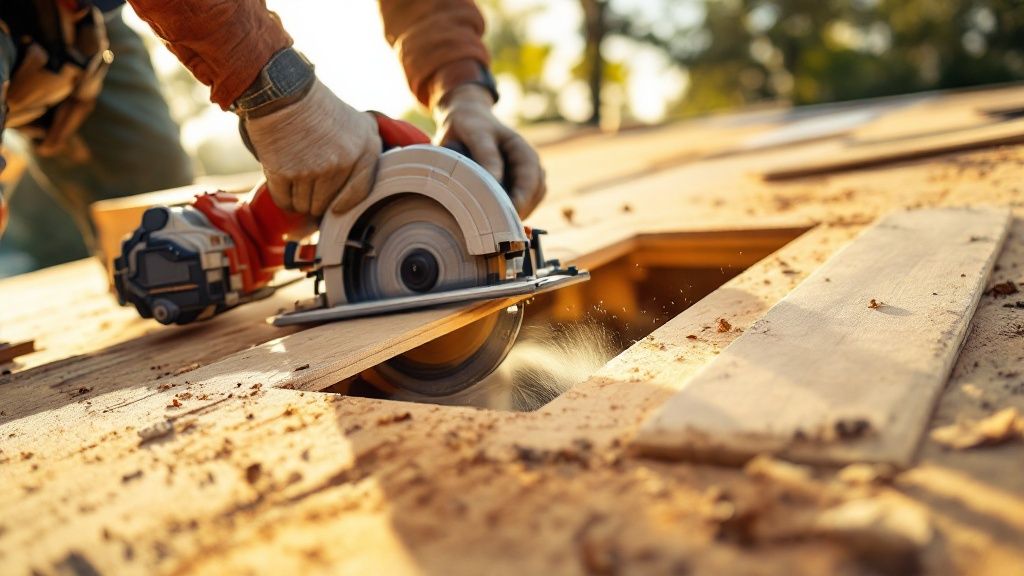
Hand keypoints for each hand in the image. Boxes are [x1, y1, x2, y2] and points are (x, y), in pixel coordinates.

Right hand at [244, 80, 381, 216]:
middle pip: (327, 204)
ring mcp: (313, 170)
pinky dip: (283, 197)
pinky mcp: (285, 172)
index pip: (359, 194)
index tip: (335, 206)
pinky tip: (283, 181)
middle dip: (317, 200)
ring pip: (305, 205)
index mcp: (365, 152)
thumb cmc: (322, 109)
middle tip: (309, 185)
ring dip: (299, 199)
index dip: (344, 204)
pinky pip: (285, 201)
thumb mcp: (361, 124)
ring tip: (296, 177)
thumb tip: (366, 182)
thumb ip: (370, 151)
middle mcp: (342, 164)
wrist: (285, 91)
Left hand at [434, 85, 545, 217]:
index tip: (502, 216)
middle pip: (534, 194)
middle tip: (496, 229)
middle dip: (518, 211)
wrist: (468, 120)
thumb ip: (486, 155)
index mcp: (523, 151)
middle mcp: (530, 165)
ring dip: (517, 214)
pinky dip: (512, 213)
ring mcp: (526, 177)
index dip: (519, 200)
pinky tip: (495, 220)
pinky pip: (522, 205)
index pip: (529, 180)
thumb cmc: (471, 126)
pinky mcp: (518, 187)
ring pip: (531, 202)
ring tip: (495, 226)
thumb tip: (496, 181)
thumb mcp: (476, 134)